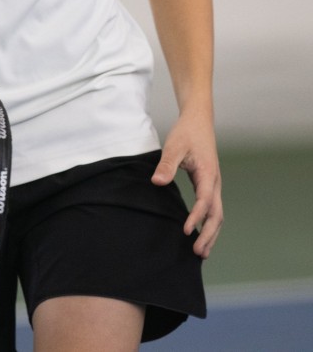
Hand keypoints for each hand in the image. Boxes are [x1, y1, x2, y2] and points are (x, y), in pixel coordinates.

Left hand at [151, 112, 222, 258]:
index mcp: (208, 174)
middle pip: (217, 214)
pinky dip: (209, 223)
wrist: (198, 121)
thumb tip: (157, 182)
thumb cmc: (186, 133)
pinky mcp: (209, 184)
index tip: (185, 230)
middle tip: (197, 252)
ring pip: (217, 214)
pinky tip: (200, 232)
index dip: (196, 217)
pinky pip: (212, 208)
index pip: (204, 201)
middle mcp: (214, 182)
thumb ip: (167, 164)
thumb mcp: (174, 146)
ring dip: (211, 233)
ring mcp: (213, 184)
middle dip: (209, 234)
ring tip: (201, 251)